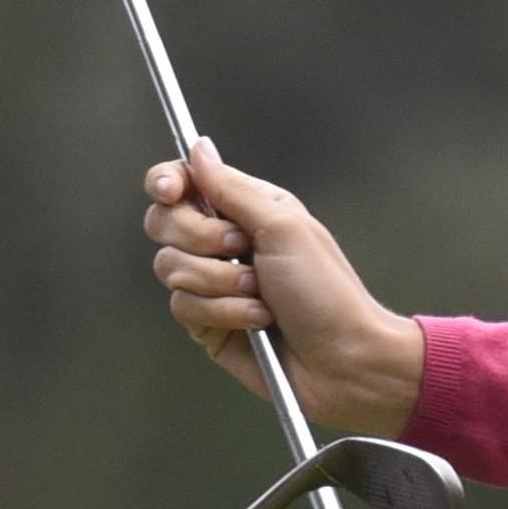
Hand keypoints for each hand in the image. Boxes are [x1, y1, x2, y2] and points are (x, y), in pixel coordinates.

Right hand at [143, 139, 426, 433]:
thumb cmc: (326, 291)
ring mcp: (213, 283)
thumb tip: (198, 149)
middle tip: (240, 248)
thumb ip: (232, 188)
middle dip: (199, 237)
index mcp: (245, 209)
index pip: (184, 182)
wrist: (343, 360)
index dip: (167, 183)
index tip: (171, 193)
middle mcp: (223, 243)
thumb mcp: (284, 227)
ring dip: (219, 281)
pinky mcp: (207, 322)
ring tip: (261, 292)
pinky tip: (257, 320)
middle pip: (164, 222)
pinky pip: (183, 307)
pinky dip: (223, 312)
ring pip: (169, 267)